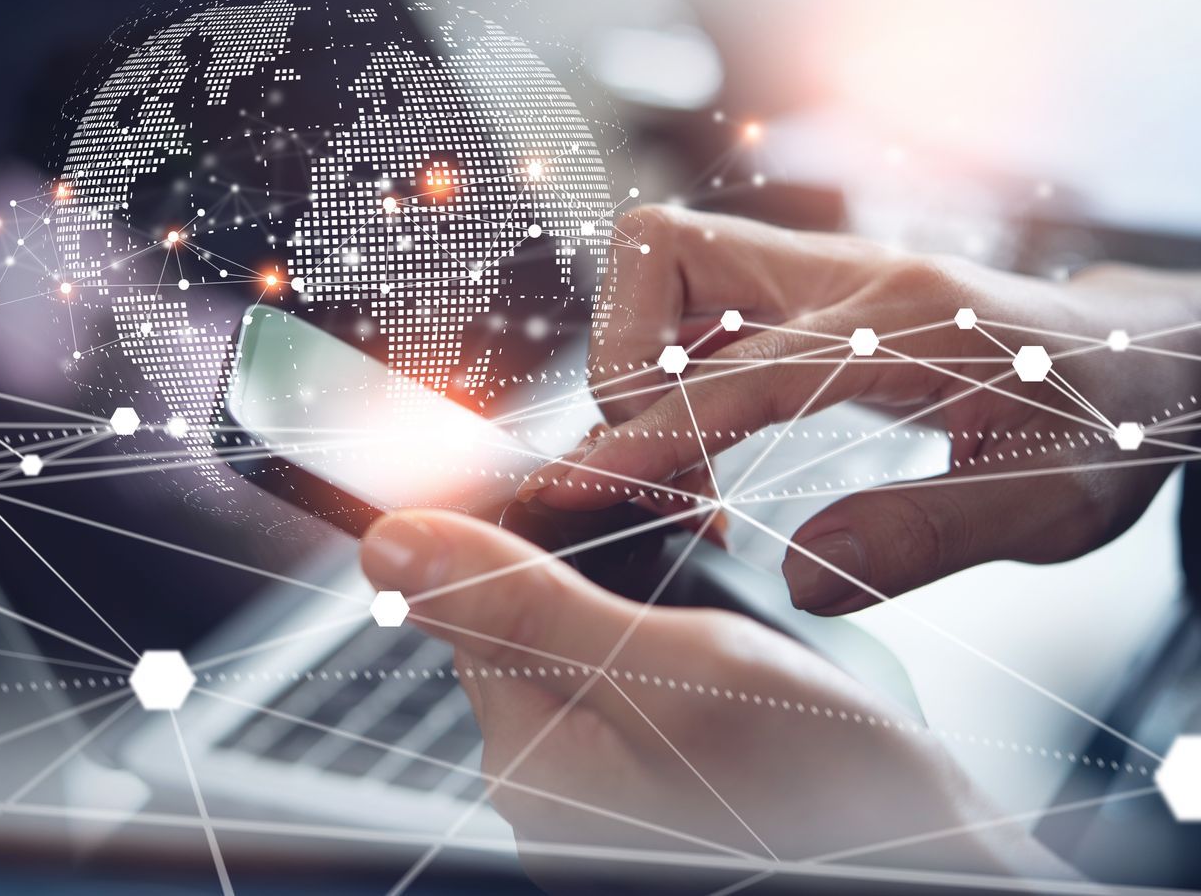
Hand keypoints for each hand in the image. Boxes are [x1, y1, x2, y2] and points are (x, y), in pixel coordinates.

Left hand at [360, 509, 1072, 881]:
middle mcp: (558, 777)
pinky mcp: (677, 793)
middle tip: (700, 520)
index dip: (545, 514)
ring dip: (667, 594)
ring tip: (738, 583)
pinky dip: (704, 649)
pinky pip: (660, 691)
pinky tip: (760, 654)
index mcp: (530, 747)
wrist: (940, 880)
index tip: (617, 474)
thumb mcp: (671, 673)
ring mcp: (618, 792)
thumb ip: (526, 604)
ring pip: (610, 643)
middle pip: (547, 610)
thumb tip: (389, 544)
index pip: (483, 588)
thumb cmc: (828, 808)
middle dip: (615, 551)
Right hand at [521, 206, 1200, 613]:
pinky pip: (705, 296)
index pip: (730, 374)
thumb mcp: (1044, 507)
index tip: (570, 490)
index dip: (640, 439)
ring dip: (635, 347)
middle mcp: (850, 276)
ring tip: (666, 447)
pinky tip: (699, 427)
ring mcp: (828, 273)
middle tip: (641, 455)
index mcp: (902, 324)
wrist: (1156, 358)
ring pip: (674, 259)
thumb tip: (798, 578)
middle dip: (616, 352)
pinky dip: (671, 357)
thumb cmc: (1110, 425)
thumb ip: (918, 538)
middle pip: (667, 252)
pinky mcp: (817, 291)